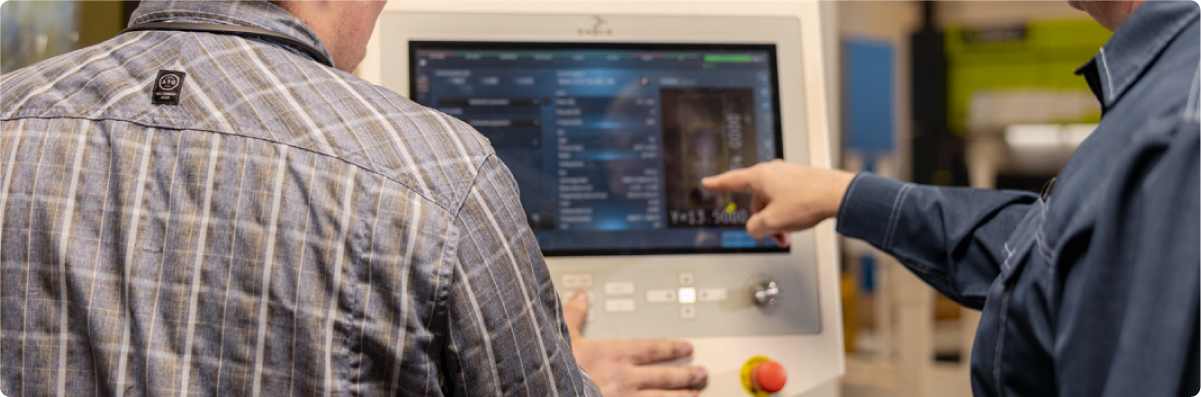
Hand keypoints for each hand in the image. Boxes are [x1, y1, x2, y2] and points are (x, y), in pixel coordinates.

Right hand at [564, 290, 707, 396]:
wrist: (545, 388)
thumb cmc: (554, 367)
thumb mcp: (561, 337)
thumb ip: (573, 316)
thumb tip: (580, 297)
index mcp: (612, 356)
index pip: (651, 349)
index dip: (671, 348)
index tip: (686, 348)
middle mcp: (623, 379)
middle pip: (663, 376)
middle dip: (685, 374)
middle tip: (701, 373)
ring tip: (695, 395)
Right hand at [702, 160, 854, 246]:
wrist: (837, 195)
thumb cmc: (807, 201)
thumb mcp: (772, 222)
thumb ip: (755, 227)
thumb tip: (755, 228)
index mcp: (759, 176)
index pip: (731, 180)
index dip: (717, 184)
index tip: (707, 182)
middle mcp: (772, 172)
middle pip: (756, 201)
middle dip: (762, 220)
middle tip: (772, 235)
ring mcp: (788, 175)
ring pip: (772, 202)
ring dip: (776, 220)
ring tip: (788, 233)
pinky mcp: (801, 181)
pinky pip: (786, 200)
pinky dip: (787, 214)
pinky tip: (797, 223)